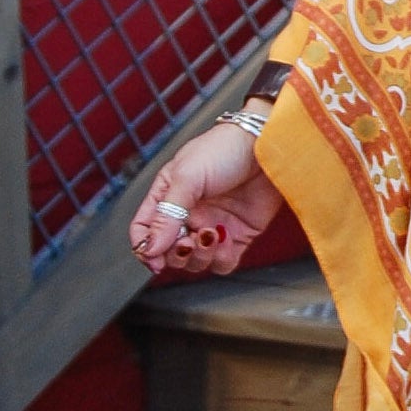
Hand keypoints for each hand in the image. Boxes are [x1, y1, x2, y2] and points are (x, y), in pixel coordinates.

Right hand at [128, 123, 282, 280]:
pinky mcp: (238, 235)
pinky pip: (223, 263)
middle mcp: (189, 214)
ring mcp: (213, 226)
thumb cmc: (224, 150)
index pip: (145, 230)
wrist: (266, 147)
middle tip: (188, 240)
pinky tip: (226, 239)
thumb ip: (167, 215)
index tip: (154, 259)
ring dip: (200, 256)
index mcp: (168, 196)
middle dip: (176, 254)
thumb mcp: (186, 177)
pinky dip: (221, 260)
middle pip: (170, 252)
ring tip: (211, 234)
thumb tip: (149, 248)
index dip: (145, 248)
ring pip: (196, 262)